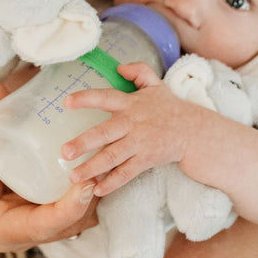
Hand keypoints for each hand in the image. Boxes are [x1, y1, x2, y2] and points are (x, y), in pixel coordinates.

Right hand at [0, 80, 97, 252]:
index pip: (44, 226)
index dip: (70, 208)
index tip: (88, 184)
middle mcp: (18, 236)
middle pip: (67, 226)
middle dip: (89, 200)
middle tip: (104, 164)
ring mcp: (30, 228)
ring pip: (73, 222)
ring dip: (91, 198)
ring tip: (105, 163)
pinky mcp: (38, 215)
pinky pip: (68, 212)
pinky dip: (83, 195)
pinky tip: (95, 166)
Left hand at [61, 62, 192, 195]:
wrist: (193, 131)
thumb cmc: (168, 107)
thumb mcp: (155, 83)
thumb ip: (138, 70)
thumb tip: (119, 67)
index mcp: (130, 103)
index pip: (105, 97)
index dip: (86, 98)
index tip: (66, 102)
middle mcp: (132, 124)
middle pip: (104, 133)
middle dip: (83, 143)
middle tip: (64, 152)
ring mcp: (139, 144)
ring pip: (112, 157)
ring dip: (92, 168)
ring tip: (74, 176)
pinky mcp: (146, 160)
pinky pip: (126, 173)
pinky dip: (113, 183)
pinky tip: (97, 190)